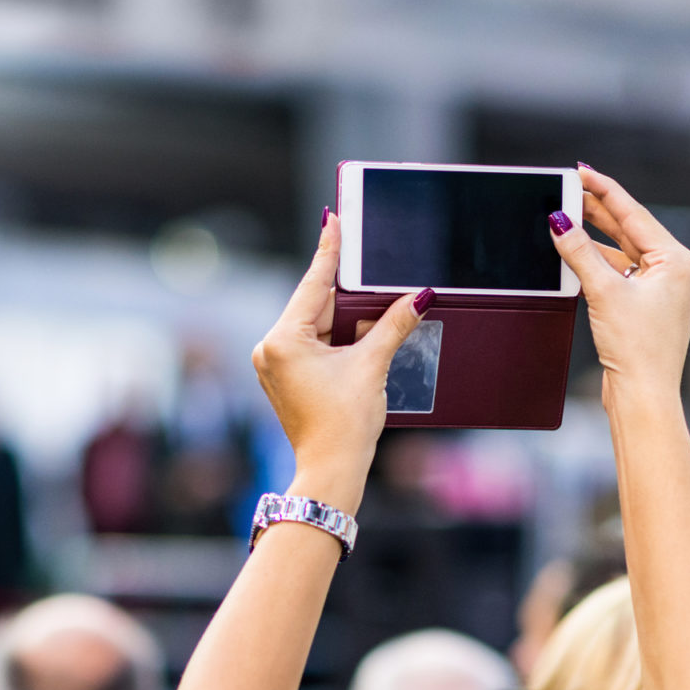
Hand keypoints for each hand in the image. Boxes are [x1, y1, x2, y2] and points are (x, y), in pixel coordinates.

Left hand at [251, 212, 426, 511]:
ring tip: (374, 300)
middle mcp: (271, 348)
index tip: (332, 219)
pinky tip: (359, 328)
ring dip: (344, 316)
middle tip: (366, 256)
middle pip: (315, 305)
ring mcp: (275, 363)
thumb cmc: (345, 424)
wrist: (331, 469)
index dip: (328, 251)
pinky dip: (336, 336)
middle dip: (346, 290)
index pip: (313, 284)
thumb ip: (392, 326)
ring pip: (316, 325)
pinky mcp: (285, 376)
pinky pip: (312, 343)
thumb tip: (418, 297)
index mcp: (283, 340)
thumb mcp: (372, 366)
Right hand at [550, 166, 689, 408]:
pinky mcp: (649, 308)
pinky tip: (579, 256)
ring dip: (596, 239)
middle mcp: (677, 271)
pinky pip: (622, 274)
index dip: (605, 190)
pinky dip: (600, 264)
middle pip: (630, 231)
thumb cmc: (637, 348)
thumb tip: (560, 223)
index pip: (635, 214)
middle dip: (598, 212)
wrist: (644, 394)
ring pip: (625, 253)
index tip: (582, 172)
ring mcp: (664, 291)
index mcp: (677, 260)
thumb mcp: (603, 291)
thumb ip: (579, 252)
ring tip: (568, 218)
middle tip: (569, 190)